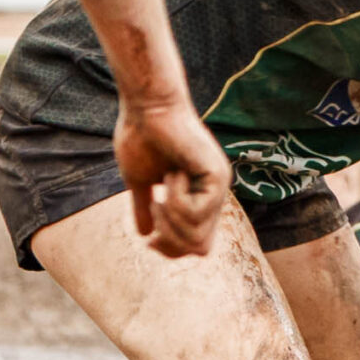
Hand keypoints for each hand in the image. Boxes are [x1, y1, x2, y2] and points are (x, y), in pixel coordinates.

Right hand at [112, 94, 230, 257]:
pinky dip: (175, 200)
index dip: (172, 250)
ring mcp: (218, 186)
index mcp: (199, 198)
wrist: (147, 108)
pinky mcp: (216, 176)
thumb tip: (144, 235)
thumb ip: (145, 208)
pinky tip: (172, 175)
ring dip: (168, 219)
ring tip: (159, 193)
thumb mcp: (140, 181)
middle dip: (169, 240)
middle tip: (153, 210)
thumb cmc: (141, 137)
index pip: (197, 246)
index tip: (149, 239)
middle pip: (200, 248)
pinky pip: (194, 212)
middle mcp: (214, 195)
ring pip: (197, 234)